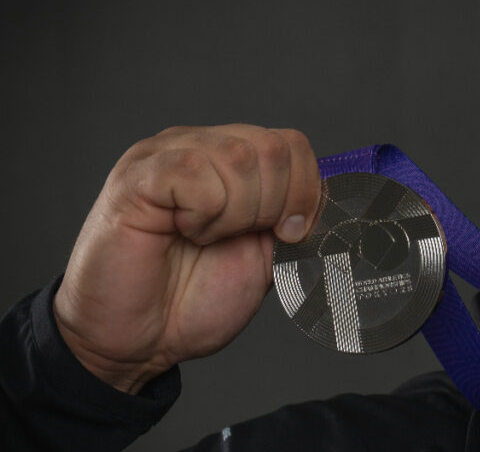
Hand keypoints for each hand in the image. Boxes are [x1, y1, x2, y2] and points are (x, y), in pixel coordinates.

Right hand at [53, 125, 320, 393]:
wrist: (136, 343)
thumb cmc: (191, 301)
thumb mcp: (266, 257)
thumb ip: (294, 220)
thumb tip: (335, 199)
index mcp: (231, 160)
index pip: (292, 144)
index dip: (305, 192)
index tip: (289, 234)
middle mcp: (199, 146)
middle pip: (274, 147)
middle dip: (274, 206)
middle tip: (236, 238)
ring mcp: (165, 155)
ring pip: (240, 157)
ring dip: (235, 215)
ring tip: (202, 237)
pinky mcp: (138, 176)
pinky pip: (197, 174)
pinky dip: (203, 215)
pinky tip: (179, 232)